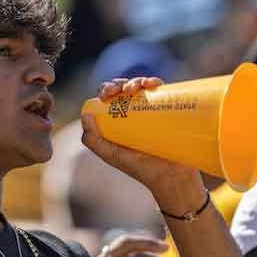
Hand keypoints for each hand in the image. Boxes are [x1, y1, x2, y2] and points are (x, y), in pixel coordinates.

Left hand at [81, 78, 202, 195]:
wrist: (170, 175)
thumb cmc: (140, 167)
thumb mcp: (111, 155)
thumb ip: (93, 141)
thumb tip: (86, 115)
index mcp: (119, 120)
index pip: (109, 98)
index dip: (106, 90)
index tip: (108, 94)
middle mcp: (135, 113)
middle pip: (123, 90)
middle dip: (119, 84)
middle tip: (120, 90)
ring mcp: (152, 110)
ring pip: (141, 87)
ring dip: (135, 81)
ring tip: (134, 90)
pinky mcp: (167, 109)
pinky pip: (160, 90)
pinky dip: (154, 81)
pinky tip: (151, 83)